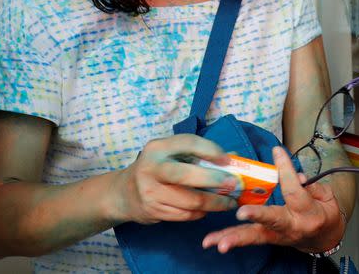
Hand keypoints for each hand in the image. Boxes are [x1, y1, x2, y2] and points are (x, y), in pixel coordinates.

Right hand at [110, 134, 238, 223]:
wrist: (123, 193)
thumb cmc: (157, 169)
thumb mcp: (171, 154)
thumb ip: (199, 154)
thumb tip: (235, 159)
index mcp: (158, 147)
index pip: (189, 143)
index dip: (211, 150)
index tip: (228, 160)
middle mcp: (151, 168)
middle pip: (187, 175)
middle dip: (215, 180)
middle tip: (234, 185)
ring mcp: (150, 191)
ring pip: (190, 201)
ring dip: (214, 203)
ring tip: (228, 202)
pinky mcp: (153, 211)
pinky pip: (185, 215)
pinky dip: (201, 213)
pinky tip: (208, 209)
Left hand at [202, 146, 344, 253]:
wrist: (324, 238)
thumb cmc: (324, 212)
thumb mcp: (325, 196)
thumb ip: (310, 185)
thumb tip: (294, 174)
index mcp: (309, 213)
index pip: (295, 191)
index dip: (286, 170)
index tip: (277, 151)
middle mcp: (292, 226)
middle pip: (273, 220)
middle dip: (257, 215)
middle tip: (242, 213)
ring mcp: (277, 235)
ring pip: (255, 236)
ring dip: (234, 237)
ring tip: (217, 241)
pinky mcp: (267, 239)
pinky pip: (248, 238)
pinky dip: (229, 240)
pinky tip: (212, 242)